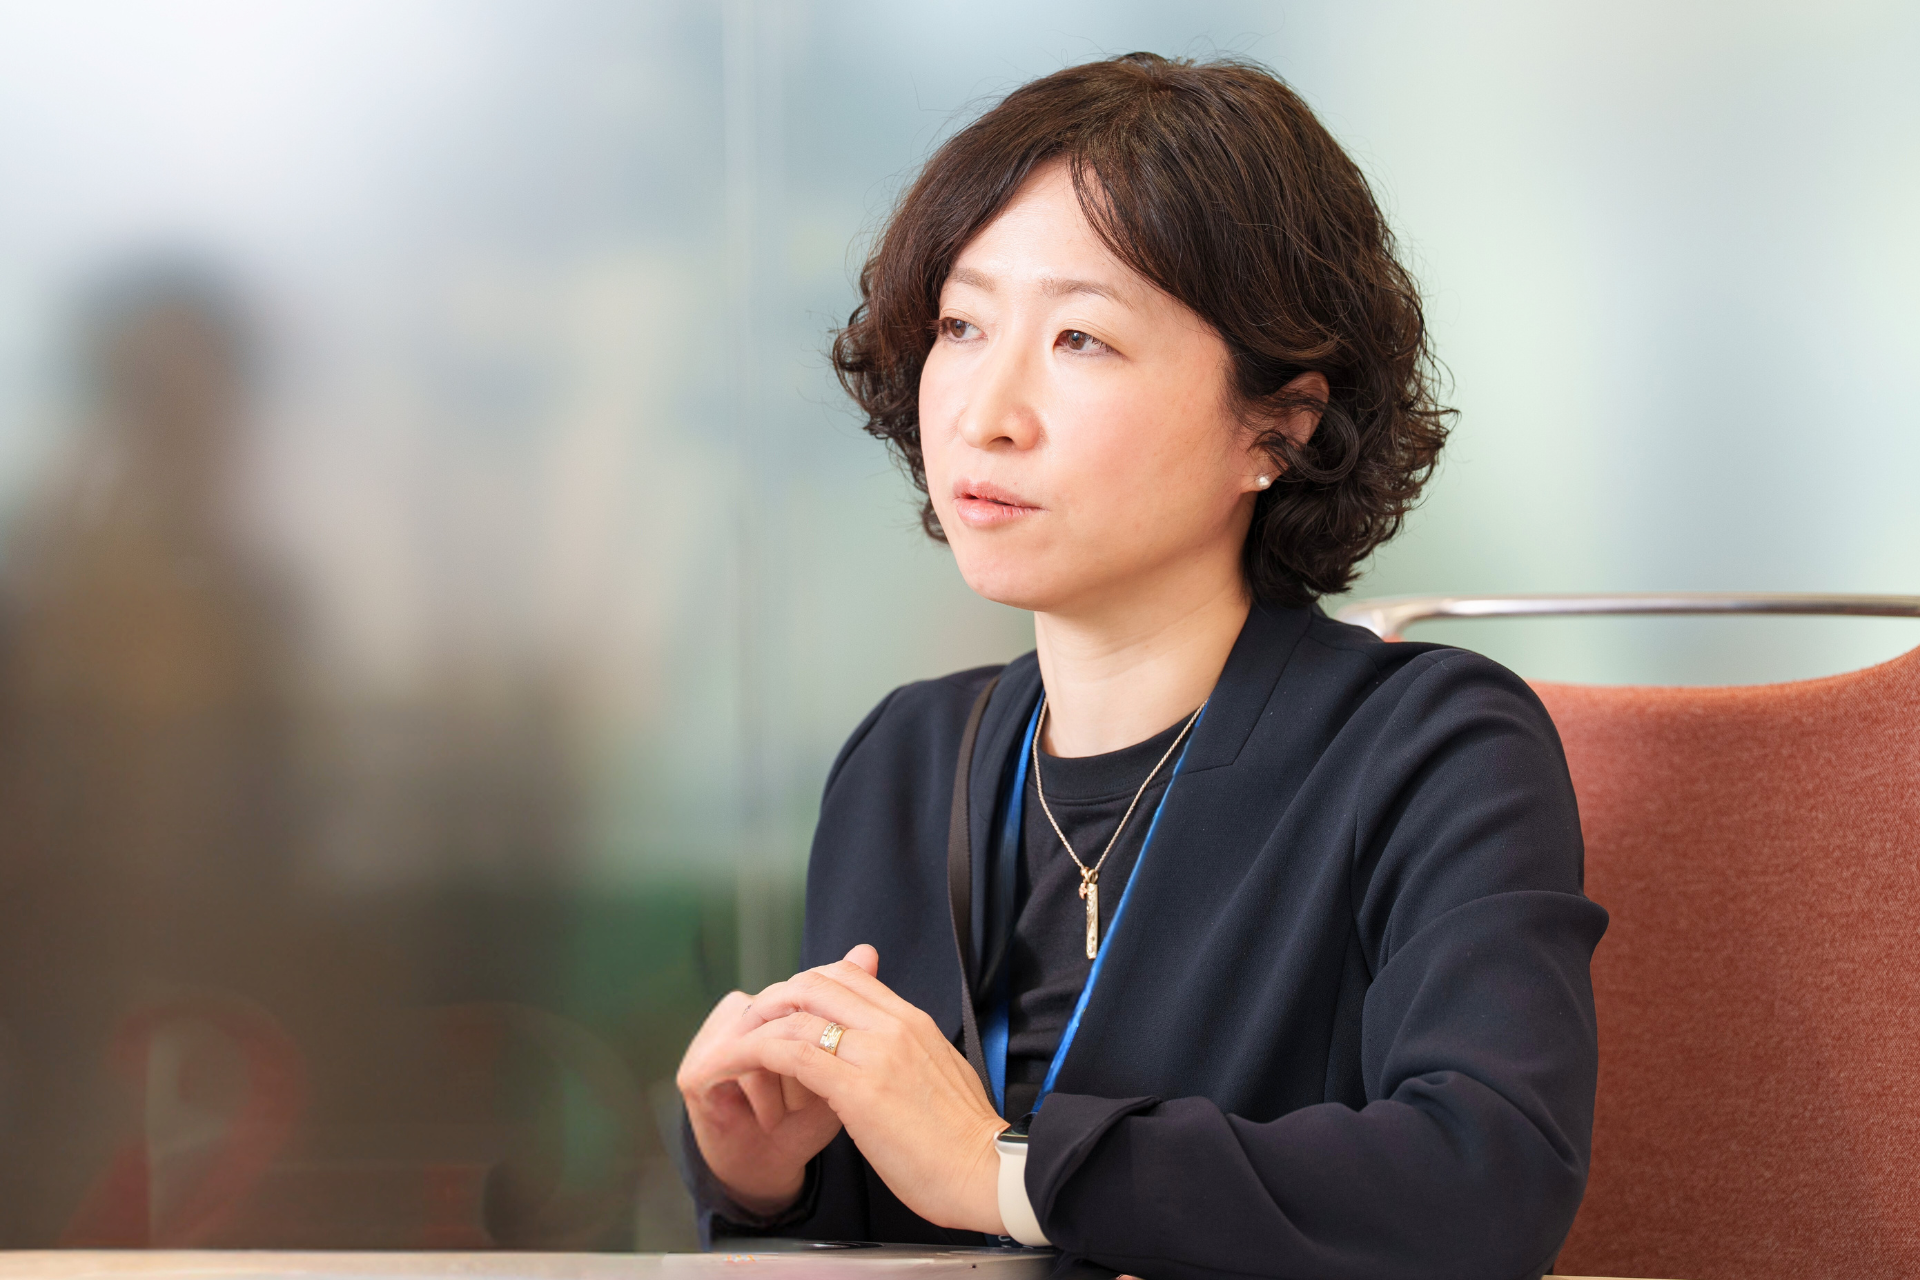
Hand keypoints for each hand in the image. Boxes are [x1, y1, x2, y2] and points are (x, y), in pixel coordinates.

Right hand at [675, 949, 875, 1214]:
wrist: (776, 1165)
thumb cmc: (810, 1113)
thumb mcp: (841, 1056)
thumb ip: (851, 1005)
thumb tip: (867, 949)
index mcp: (772, 1005)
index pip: (803, 998)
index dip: (826, 1034)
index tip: (845, 1070)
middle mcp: (740, 1014)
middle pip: (783, 1019)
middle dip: (807, 1061)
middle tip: (822, 1097)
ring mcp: (713, 1040)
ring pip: (761, 1042)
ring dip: (785, 1082)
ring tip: (795, 1112)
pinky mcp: (695, 1072)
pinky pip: (734, 1070)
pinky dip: (762, 1097)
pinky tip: (775, 1119)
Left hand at [710, 947, 1007, 1234]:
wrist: (987, 1171)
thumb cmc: (964, 1138)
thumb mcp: (939, 1073)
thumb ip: (906, 1051)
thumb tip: (885, 1051)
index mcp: (912, 1020)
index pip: (846, 975)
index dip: (805, 988)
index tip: (784, 1015)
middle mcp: (892, 1025)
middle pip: (814, 983)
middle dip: (772, 1000)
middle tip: (750, 1029)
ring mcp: (875, 1053)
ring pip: (796, 1012)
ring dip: (754, 1027)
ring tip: (731, 1050)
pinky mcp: (857, 1088)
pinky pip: (791, 1053)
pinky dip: (753, 1053)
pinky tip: (736, 1067)